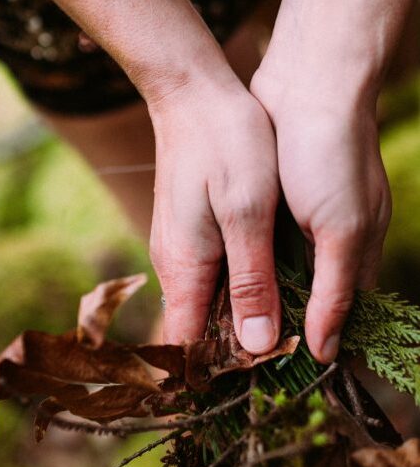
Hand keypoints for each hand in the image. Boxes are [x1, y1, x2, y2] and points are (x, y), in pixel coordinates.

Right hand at [148, 76, 280, 353]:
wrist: (192, 94)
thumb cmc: (225, 144)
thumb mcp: (247, 212)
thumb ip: (251, 280)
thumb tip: (255, 343)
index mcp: (185, 268)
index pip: (190, 345)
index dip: (225, 367)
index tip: (269, 373)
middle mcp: (175, 265)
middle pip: (200, 329)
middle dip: (240, 346)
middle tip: (291, 350)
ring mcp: (180, 247)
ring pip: (208, 303)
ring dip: (243, 317)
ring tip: (288, 322)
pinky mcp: (190, 231)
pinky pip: (211, 276)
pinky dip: (240, 288)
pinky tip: (270, 281)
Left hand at [251, 66, 390, 363]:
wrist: (307, 86)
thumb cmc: (332, 156)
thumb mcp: (341, 229)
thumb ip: (334, 289)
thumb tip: (327, 349)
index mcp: (356, 252)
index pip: (340, 316)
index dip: (317, 343)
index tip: (285, 373)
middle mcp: (330, 241)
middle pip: (305, 300)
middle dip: (280, 325)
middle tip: (244, 356)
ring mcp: (302, 221)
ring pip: (280, 275)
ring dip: (259, 297)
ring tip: (227, 328)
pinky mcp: (276, 202)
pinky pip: (262, 245)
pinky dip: (248, 266)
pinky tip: (225, 283)